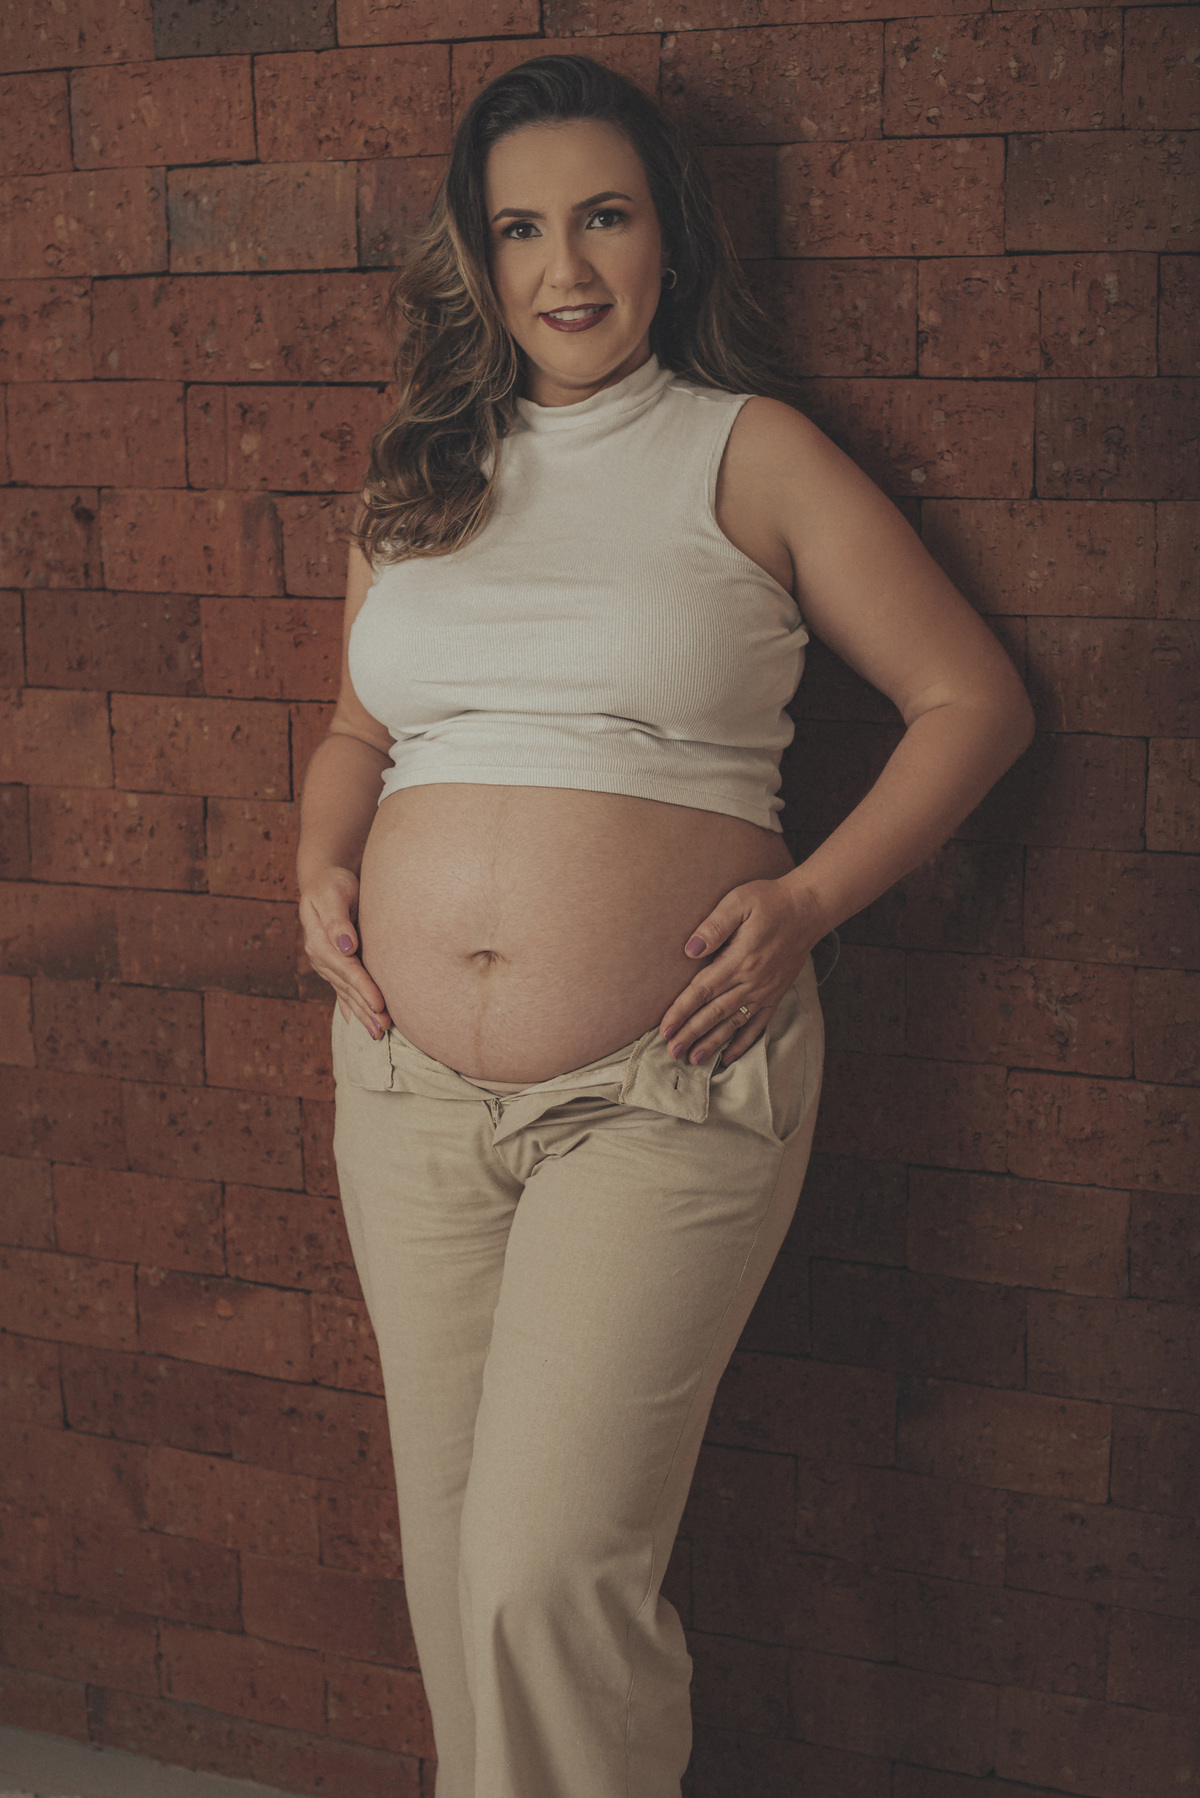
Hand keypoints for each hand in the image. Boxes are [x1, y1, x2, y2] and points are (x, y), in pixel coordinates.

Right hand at [299, 865, 392, 1039]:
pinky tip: (357, 1021)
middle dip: (365, 1009)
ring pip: (346, 992)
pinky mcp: (334, 964)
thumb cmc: (334, 883)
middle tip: (384, 1029)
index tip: (380, 1004)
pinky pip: (343, 989)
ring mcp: (326, 963)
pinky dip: (352, 1006)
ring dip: (361, 1013)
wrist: (325, 881)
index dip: (363, 987)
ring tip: (378, 1033)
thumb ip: (337, 919)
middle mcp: (320, 957)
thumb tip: (346, 945)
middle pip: (346, 986)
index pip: (346, 969)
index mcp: (320, 941)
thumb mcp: (333, 893)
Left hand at [659, 877, 821, 1067]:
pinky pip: (758, 1024)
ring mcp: (765, 991)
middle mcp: (752, 981)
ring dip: (713, 1043)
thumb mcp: (739, 902)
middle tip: (672, 1053)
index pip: (702, 991)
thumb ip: (714, 926)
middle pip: (714, 1013)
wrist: (808, 909)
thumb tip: (691, 949)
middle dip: (691, 1034)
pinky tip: (729, 1058)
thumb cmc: (770, 901)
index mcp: (739, 960)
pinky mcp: (775, 994)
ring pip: (733, 1023)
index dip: (681, 1011)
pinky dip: (744, 1043)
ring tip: (694, 1061)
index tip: (665, 1029)